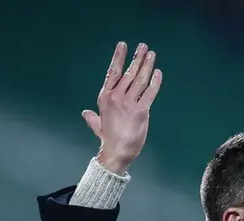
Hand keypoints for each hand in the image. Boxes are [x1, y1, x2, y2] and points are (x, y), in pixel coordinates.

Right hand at [83, 42, 162, 174]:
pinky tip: (158, 72)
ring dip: (146, 65)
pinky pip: (149, 93)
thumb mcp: (97, 126)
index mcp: (105, 97)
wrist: (116, 152)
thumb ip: (92, 118)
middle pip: (128, 73)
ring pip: (139, 80)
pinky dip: (155, 82)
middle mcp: (116, 97)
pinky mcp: (141, 111)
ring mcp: (129, 103)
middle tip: (143, 47)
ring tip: (152, 54)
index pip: (112, 73)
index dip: (118, 58)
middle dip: (137, 58)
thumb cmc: (108, 140)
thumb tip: (85, 113)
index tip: (123, 46)